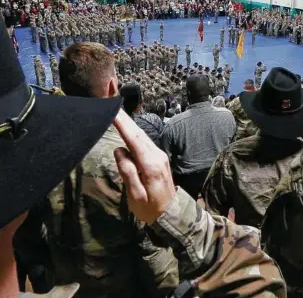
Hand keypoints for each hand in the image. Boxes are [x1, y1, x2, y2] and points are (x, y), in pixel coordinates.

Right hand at [113, 110, 175, 224]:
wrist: (171, 215)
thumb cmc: (150, 209)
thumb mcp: (136, 196)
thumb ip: (128, 172)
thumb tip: (120, 151)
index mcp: (151, 165)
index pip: (134, 140)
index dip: (123, 125)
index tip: (114, 112)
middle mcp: (158, 156)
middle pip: (139, 134)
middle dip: (126, 120)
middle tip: (113, 105)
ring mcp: (160, 156)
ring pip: (143, 137)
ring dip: (130, 124)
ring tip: (118, 113)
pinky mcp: (159, 159)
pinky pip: (145, 143)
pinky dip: (135, 133)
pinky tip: (128, 128)